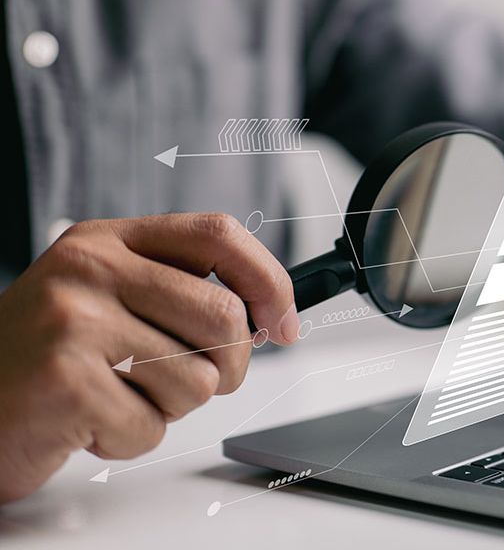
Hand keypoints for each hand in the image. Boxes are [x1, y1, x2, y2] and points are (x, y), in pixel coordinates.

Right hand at [0, 213, 297, 502]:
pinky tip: (87, 422)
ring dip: (169, 407)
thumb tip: (274, 316)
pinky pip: (152, 425)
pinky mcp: (65, 382)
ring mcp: (74, 322)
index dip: (269, 279)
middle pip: (224, 316)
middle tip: (190, 381)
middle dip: (227, 366)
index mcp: (108, 240)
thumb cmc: (49, 358)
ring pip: (198, 380)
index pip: (218, 235)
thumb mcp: (108, 298)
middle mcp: (89, 269)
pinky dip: (128, 438)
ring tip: (116, 395)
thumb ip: (180, 293)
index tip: (284, 323)